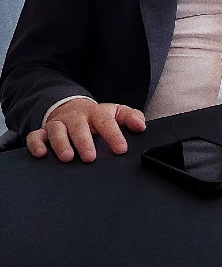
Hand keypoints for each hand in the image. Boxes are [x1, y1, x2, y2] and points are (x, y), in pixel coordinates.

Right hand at [26, 98, 145, 162]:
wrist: (71, 108)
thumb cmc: (96, 116)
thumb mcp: (115, 113)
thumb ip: (131, 117)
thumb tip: (141, 126)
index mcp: (96, 114)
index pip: (106, 122)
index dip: (114, 135)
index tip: (121, 149)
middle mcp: (76, 118)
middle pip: (78, 127)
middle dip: (84, 142)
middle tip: (90, 157)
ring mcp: (58, 124)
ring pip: (56, 131)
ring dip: (61, 144)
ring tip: (68, 158)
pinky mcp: (43, 132)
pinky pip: (35, 136)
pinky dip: (36, 144)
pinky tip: (41, 154)